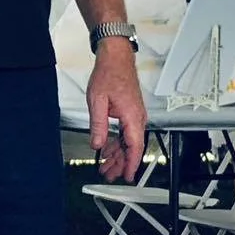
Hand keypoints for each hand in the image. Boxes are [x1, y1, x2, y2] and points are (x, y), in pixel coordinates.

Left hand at [87, 41, 145, 182]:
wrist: (116, 57)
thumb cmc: (109, 73)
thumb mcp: (97, 101)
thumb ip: (98, 125)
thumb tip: (97, 144)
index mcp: (132, 116)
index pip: (135, 147)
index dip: (131, 164)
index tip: (128, 176)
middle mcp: (137, 117)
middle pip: (131, 147)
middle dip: (121, 163)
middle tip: (109, 174)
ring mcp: (135, 115)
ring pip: (128, 142)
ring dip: (118, 155)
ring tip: (106, 166)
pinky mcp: (130, 112)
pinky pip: (126, 133)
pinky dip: (117, 143)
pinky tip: (108, 150)